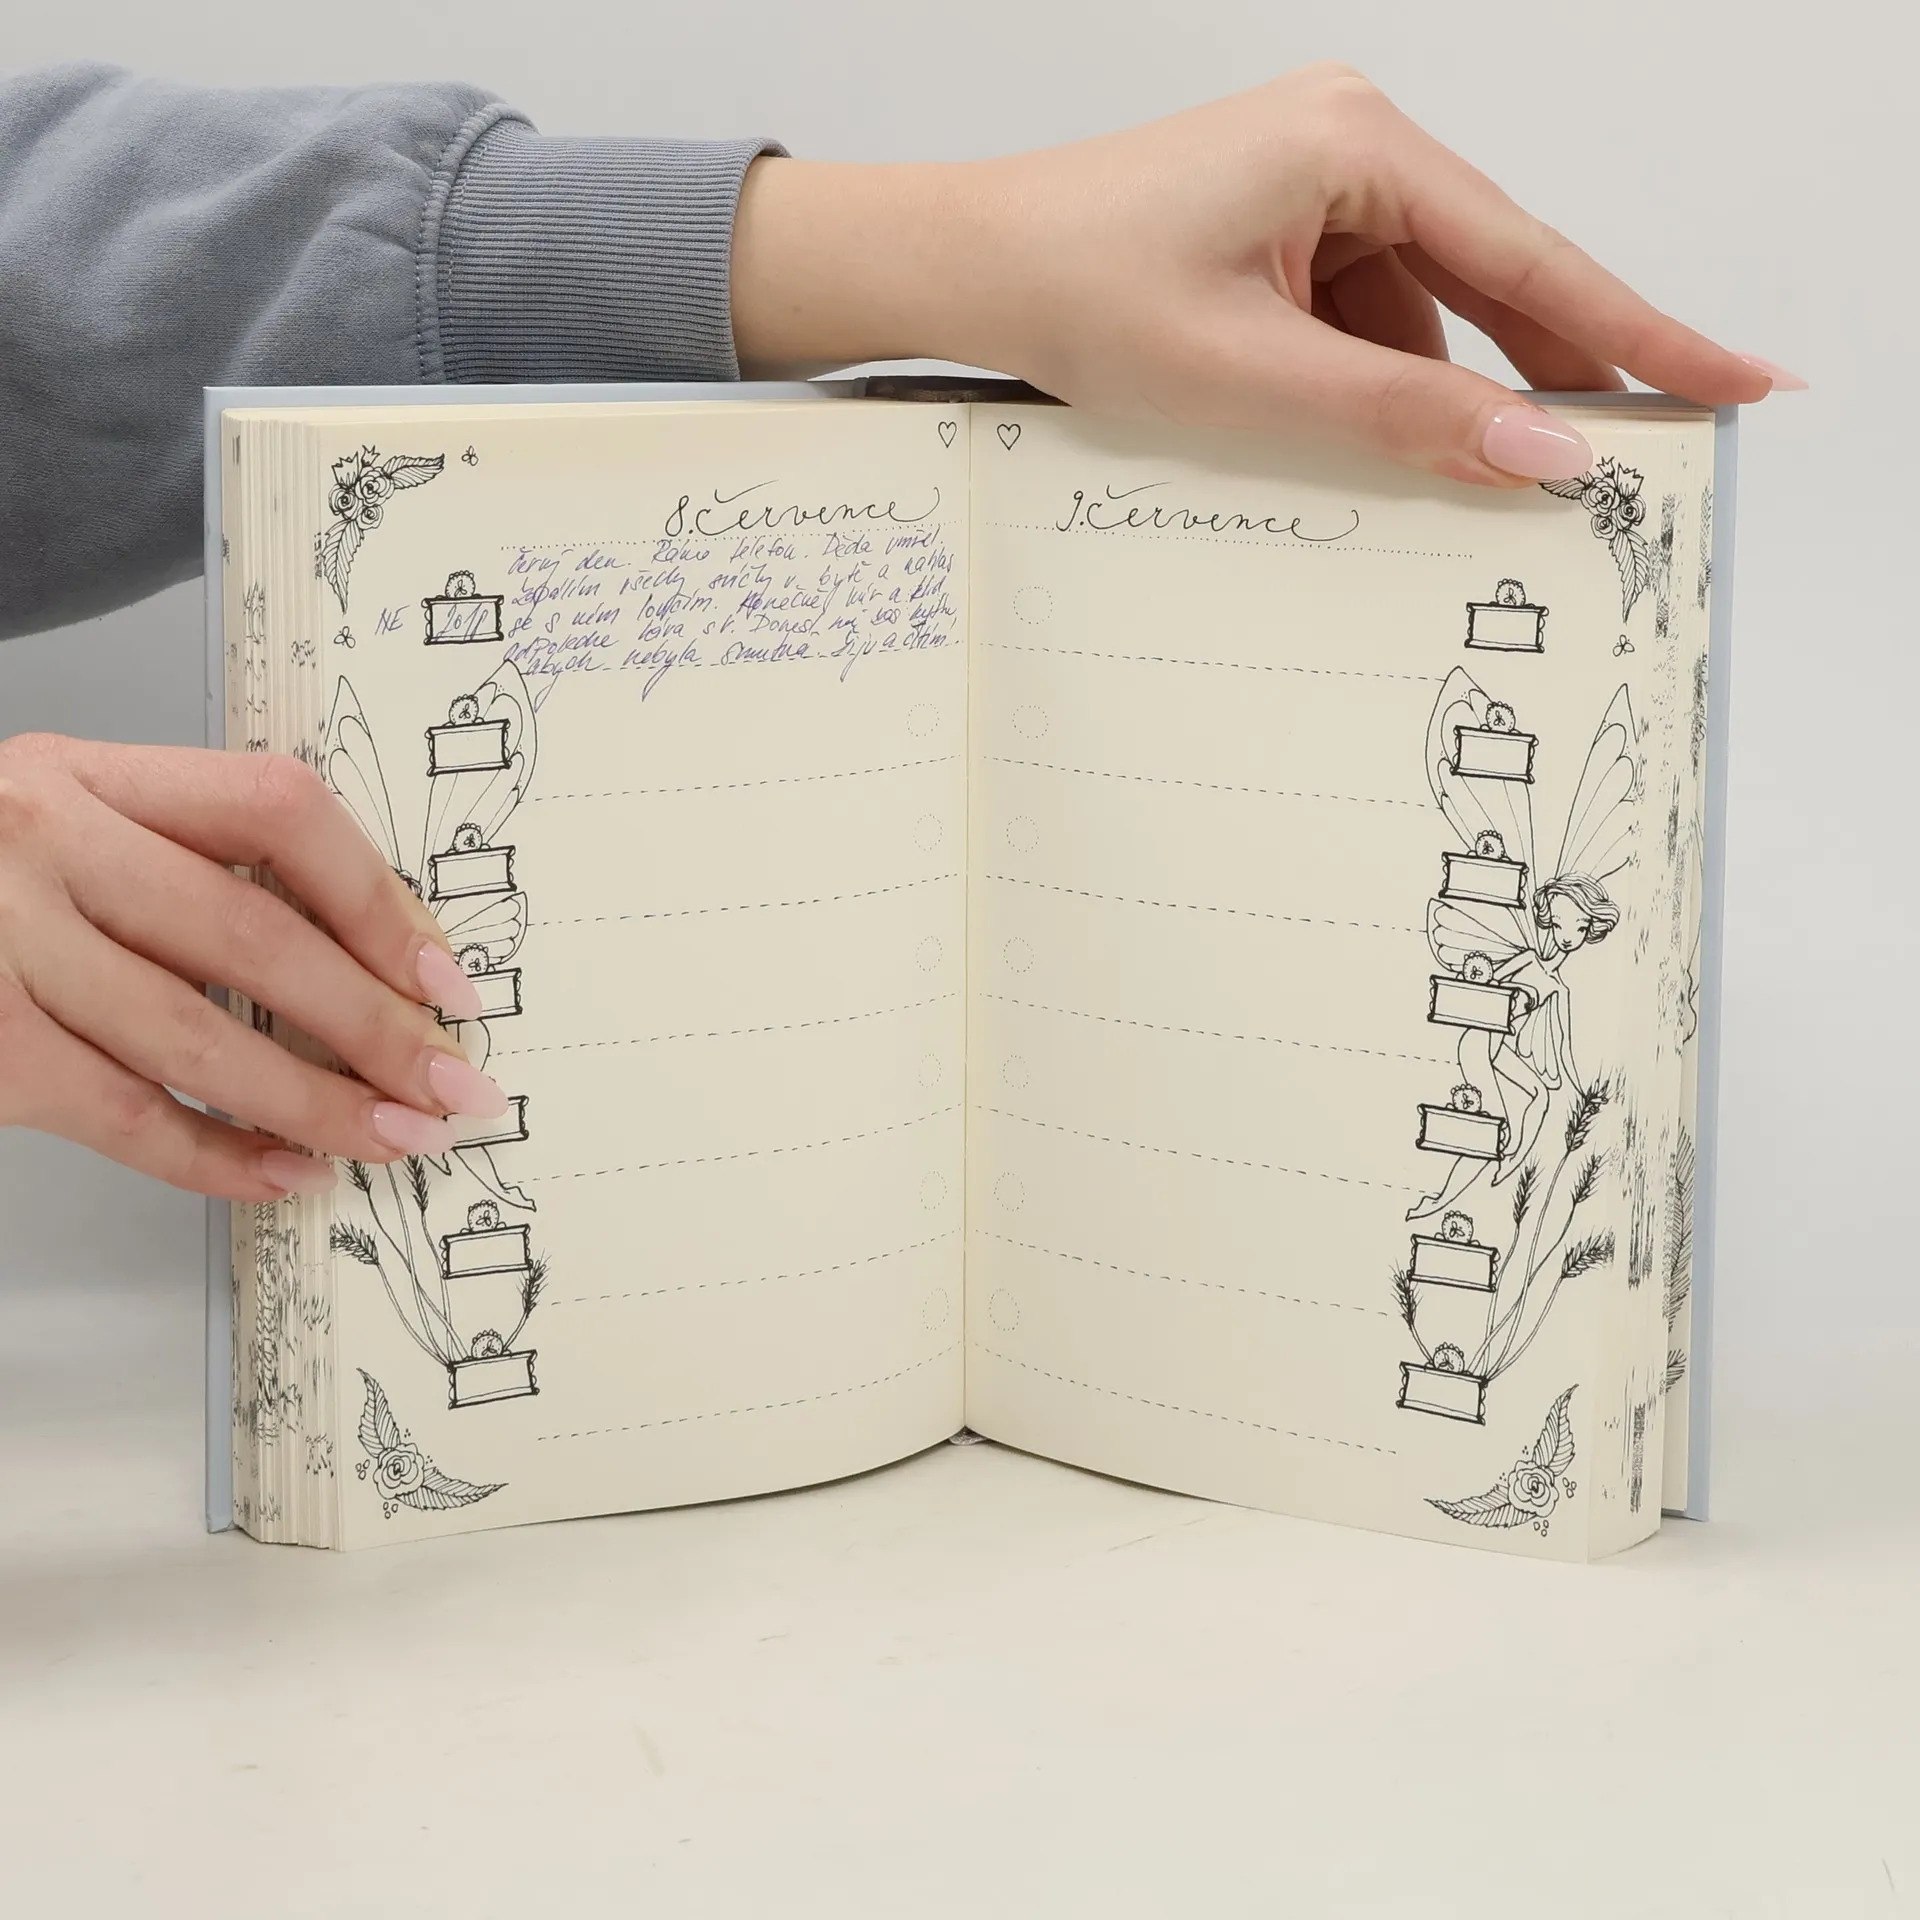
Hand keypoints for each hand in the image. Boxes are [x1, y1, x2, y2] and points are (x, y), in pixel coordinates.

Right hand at [0, 734, 507, 1199]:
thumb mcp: (72, 821)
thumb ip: (189, 859)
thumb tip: (374, 959)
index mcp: (89, 773)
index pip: (276, 811)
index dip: (379, 901)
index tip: (447, 980)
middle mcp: (41, 844)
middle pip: (252, 939)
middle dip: (375, 1027)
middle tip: (452, 1087)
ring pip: (198, 1041)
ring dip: (317, 1104)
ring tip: (394, 1139)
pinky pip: (123, 1116)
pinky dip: (215, 1156)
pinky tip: (285, 1175)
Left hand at [732, 64, 1800, 483]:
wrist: (963, 267)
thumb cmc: (1076, 292)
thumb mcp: (1253, 377)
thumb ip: (1403, 418)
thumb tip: (1540, 453)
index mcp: (1356, 145)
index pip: (1532, 259)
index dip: (1641, 334)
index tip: (1735, 382)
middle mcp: (1351, 145)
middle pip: (1491, 281)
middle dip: (1548, 377)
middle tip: (1632, 460)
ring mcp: (1315, 186)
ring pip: (1424, 312)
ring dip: (1436, 396)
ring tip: (1443, 475)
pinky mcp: (1282, 232)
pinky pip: (1363, 318)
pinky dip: (1374, 384)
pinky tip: (1355, 440)